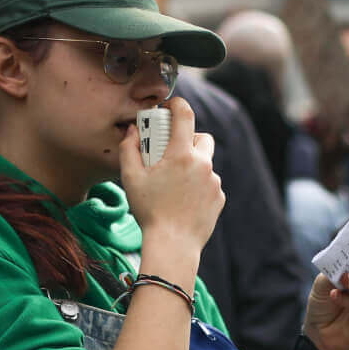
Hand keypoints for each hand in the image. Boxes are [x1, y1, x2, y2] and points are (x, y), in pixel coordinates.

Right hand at [118, 95, 223, 255]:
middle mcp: (203, 164)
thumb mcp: (130, 178)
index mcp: (181, 155)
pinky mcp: (219, 197)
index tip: (169, 107)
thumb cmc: (150, 212)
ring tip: (175, 184)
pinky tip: (184, 200)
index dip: (177, 104)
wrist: (173, 245)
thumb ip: (129, 149)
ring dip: (193, 166)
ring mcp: (214, 182)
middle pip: (202, 137)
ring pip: (205, 163)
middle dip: (189, 139)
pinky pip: (209, 184)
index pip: (185, 114)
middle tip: (172, 152)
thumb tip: (132, 132)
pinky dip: (199, 186)